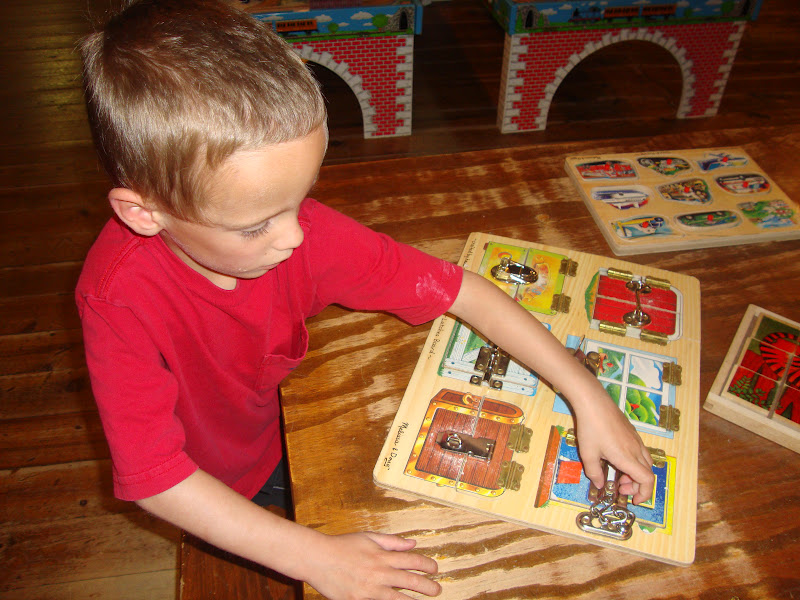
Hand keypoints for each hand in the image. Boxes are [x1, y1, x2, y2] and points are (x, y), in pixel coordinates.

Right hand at [304, 531, 440, 599]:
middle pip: (411, 581)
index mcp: (382, 556)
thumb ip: (392, 542)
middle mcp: (379, 572)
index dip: (428, 565)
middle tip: (437, 590)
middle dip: (428, 587)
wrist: (317, 558)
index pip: (413, 560)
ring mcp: (369, 589)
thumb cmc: (342, 546)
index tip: (435, 569)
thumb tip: (412, 543)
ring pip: (399, 599)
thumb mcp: (368, 538)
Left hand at [575, 392, 654, 504]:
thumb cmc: (590, 428)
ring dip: (636, 474)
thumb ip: (594, 473)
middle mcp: (636, 450)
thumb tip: (601, 484)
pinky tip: (617, 458)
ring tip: (619, 475)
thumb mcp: (588, 454)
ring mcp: (636, 440)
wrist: (594, 403)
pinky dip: (634, 462)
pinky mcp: (632, 432)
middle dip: (637, 486)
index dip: (644, 494)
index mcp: (627, 458)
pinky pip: (641, 452)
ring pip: (646, 462)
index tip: (634, 500)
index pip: (647, 480)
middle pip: (648, 473)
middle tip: (620, 487)